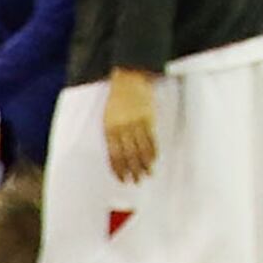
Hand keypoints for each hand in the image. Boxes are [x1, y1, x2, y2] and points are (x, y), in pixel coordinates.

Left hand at [103, 66, 159, 181]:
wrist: (129, 81)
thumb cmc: (117, 102)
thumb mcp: (108, 119)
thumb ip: (112, 136)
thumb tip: (119, 156)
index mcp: (109, 130)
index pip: (114, 155)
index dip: (118, 169)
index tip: (122, 179)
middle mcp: (122, 128)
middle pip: (128, 155)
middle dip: (132, 170)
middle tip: (136, 182)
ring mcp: (136, 123)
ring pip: (141, 149)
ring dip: (145, 164)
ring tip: (147, 175)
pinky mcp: (148, 118)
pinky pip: (151, 139)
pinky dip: (153, 151)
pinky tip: (154, 160)